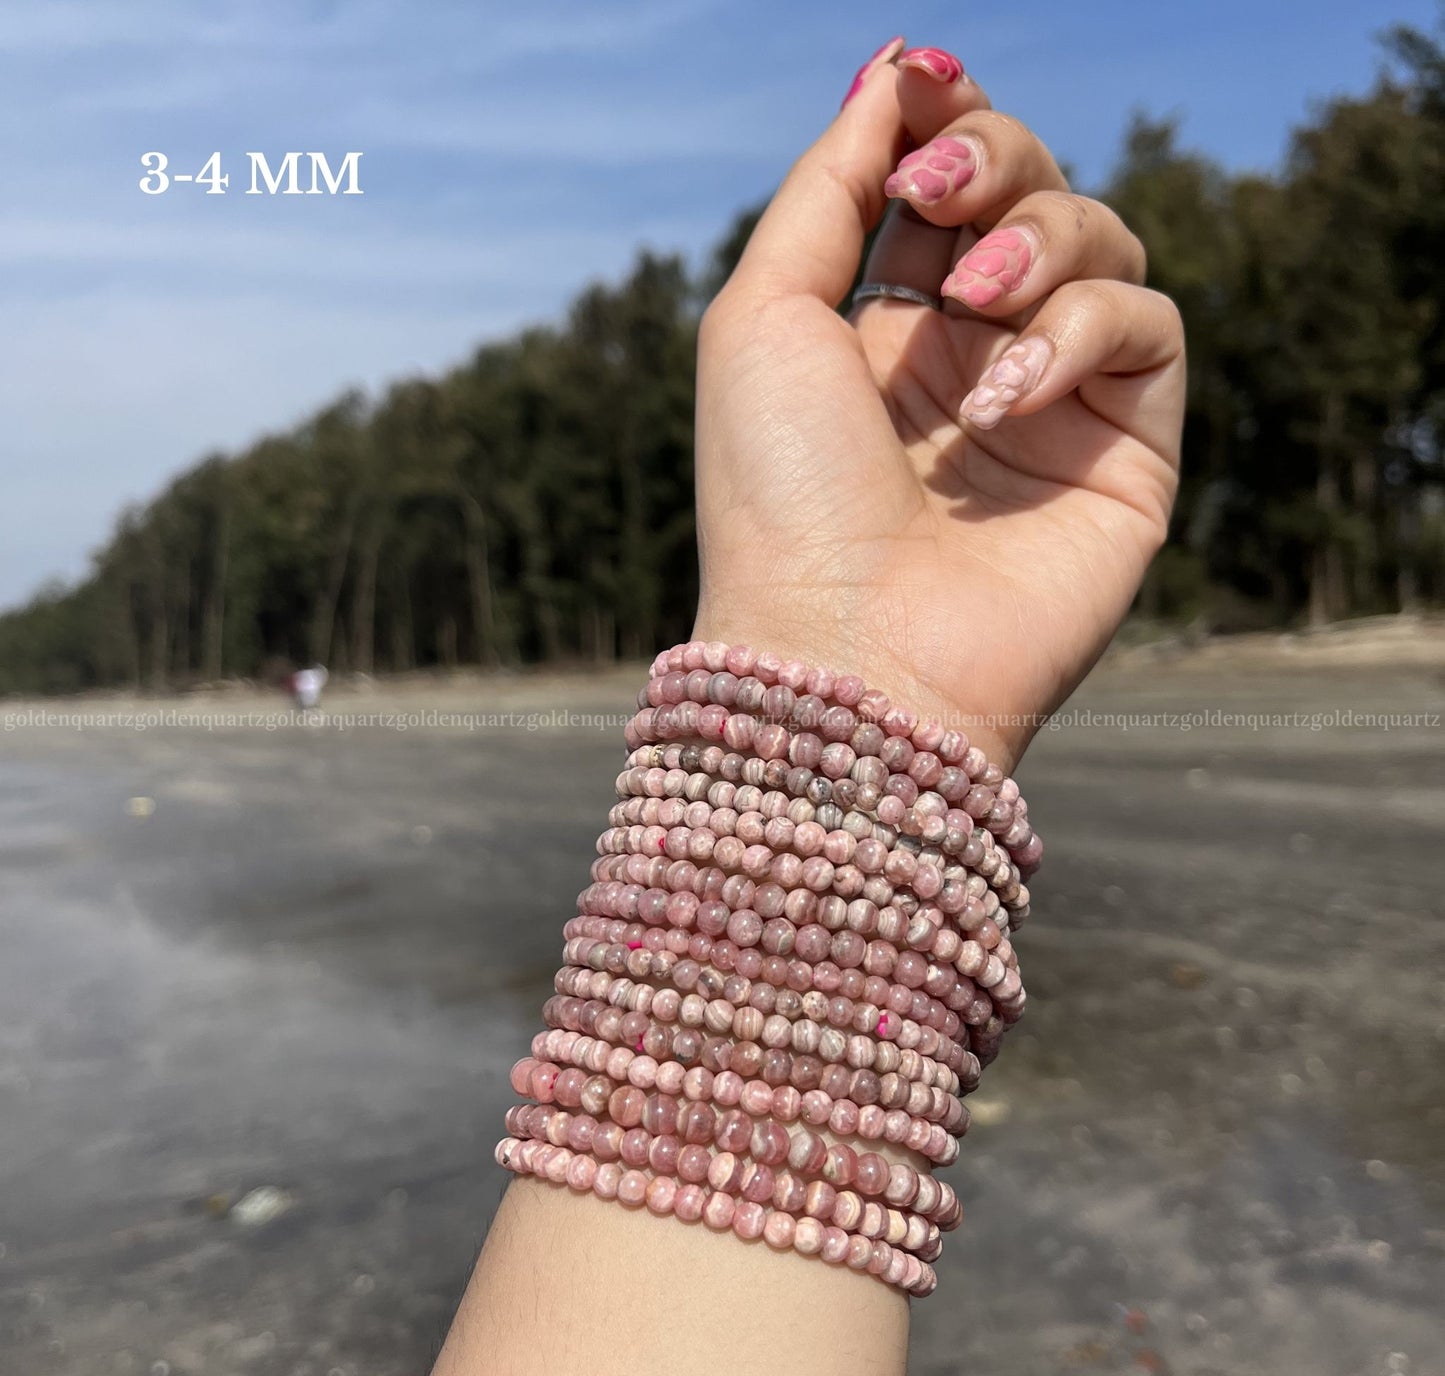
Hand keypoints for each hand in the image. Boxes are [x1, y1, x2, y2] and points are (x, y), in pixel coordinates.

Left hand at [693, 38, 1183, 770]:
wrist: (845, 650)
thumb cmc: (780, 494)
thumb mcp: (762, 316)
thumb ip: (829, 189)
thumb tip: (890, 77)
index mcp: (884, 335)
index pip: (946, 192)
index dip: (946, 130)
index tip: (923, 100)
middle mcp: (975, 363)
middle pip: (1033, 193)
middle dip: (995, 164)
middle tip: (940, 204)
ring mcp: (1055, 408)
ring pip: (1104, 241)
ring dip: (1039, 245)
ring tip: (975, 316)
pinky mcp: (1128, 453)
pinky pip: (1149, 326)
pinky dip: (1083, 331)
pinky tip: (1003, 401)